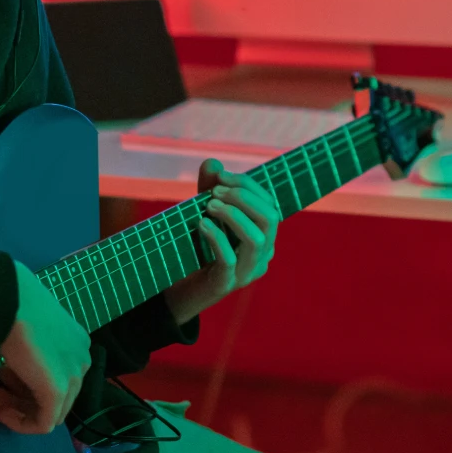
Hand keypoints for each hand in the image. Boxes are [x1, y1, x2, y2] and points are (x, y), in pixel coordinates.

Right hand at [0, 261, 91, 434]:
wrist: (9, 300)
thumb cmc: (13, 307)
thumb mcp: (27, 330)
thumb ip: (31, 352)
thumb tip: (17, 367)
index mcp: (77, 343)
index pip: (59, 376)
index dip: (28, 382)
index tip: (2, 376)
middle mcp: (82, 360)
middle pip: (57, 396)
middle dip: (22, 397)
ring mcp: (73, 375)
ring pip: (51, 411)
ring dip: (19, 408)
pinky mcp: (57, 390)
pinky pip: (44, 422)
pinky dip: (22, 423)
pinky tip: (2, 413)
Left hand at [163, 160, 280, 324]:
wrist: (180, 289)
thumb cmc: (198, 248)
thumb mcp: (204, 213)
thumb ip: (209, 188)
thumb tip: (213, 163)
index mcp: (263, 236)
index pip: (269, 204)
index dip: (248, 185)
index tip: (220, 175)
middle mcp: (261, 255)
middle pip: (270, 219)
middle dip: (244, 198)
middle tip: (216, 191)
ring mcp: (246, 272)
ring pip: (256, 240)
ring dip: (234, 216)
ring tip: (209, 205)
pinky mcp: (226, 284)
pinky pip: (229, 260)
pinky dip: (217, 237)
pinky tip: (201, 223)